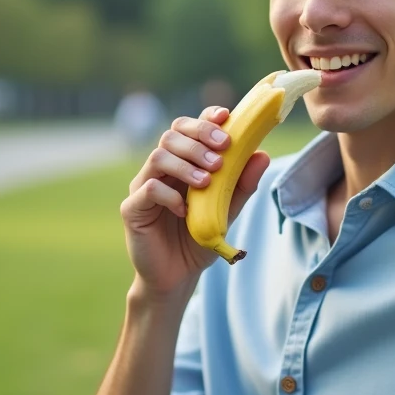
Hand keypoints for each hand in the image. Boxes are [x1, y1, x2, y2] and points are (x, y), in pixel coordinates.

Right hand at [119, 106, 270, 301]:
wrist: (178, 277)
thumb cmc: (200, 239)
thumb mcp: (228, 210)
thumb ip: (242, 184)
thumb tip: (262, 154)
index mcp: (183, 162)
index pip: (190, 127)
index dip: (205, 118)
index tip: (225, 116)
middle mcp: (161, 169)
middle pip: (173, 133)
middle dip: (199, 138)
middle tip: (222, 154)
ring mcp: (143, 186)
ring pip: (159, 155)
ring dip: (186, 164)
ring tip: (207, 182)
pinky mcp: (132, 208)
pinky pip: (148, 188)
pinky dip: (170, 195)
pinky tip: (186, 210)